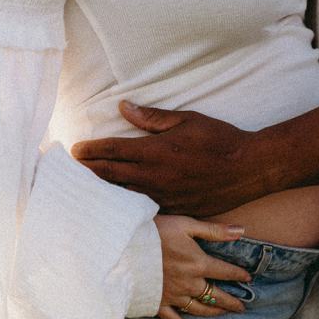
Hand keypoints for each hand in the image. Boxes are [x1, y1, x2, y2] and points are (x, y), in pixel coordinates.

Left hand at [71, 101, 268, 214]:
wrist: (249, 169)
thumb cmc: (220, 139)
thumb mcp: (187, 120)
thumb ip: (152, 118)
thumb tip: (123, 108)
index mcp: (156, 151)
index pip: (114, 151)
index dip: (92, 151)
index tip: (75, 150)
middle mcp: (156, 177)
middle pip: (111, 176)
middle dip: (88, 173)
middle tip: (69, 173)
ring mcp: (164, 197)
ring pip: (124, 196)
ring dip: (103, 193)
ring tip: (83, 192)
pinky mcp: (175, 210)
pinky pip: (144, 209)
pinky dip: (126, 207)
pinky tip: (114, 208)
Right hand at [154, 215, 252, 318]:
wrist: (126, 247)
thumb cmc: (156, 232)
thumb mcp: (187, 225)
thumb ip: (215, 231)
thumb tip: (241, 231)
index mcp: (198, 263)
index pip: (225, 272)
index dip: (238, 275)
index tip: (248, 279)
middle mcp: (189, 283)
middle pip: (216, 295)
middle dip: (232, 301)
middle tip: (242, 307)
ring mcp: (174, 296)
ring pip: (200, 308)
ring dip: (215, 312)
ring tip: (224, 313)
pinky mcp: (159, 304)